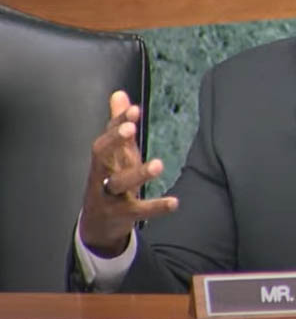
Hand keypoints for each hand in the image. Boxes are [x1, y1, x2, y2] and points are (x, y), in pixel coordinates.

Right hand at [79, 91, 177, 256]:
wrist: (98, 224)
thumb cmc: (111, 180)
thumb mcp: (117, 154)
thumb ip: (119, 126)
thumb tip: (119, 94)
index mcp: (103, 159)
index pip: (106, 137)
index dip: (118, 122)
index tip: (134, 110)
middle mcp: (101, 175)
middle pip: (101, 156)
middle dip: (115, 141)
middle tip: (131, 128)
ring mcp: (109, 197)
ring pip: (119, 183)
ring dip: (138, 173)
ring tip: (158, 165)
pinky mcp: (121, 216)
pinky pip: (139, 211)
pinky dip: (156, 207)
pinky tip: (175, 202)